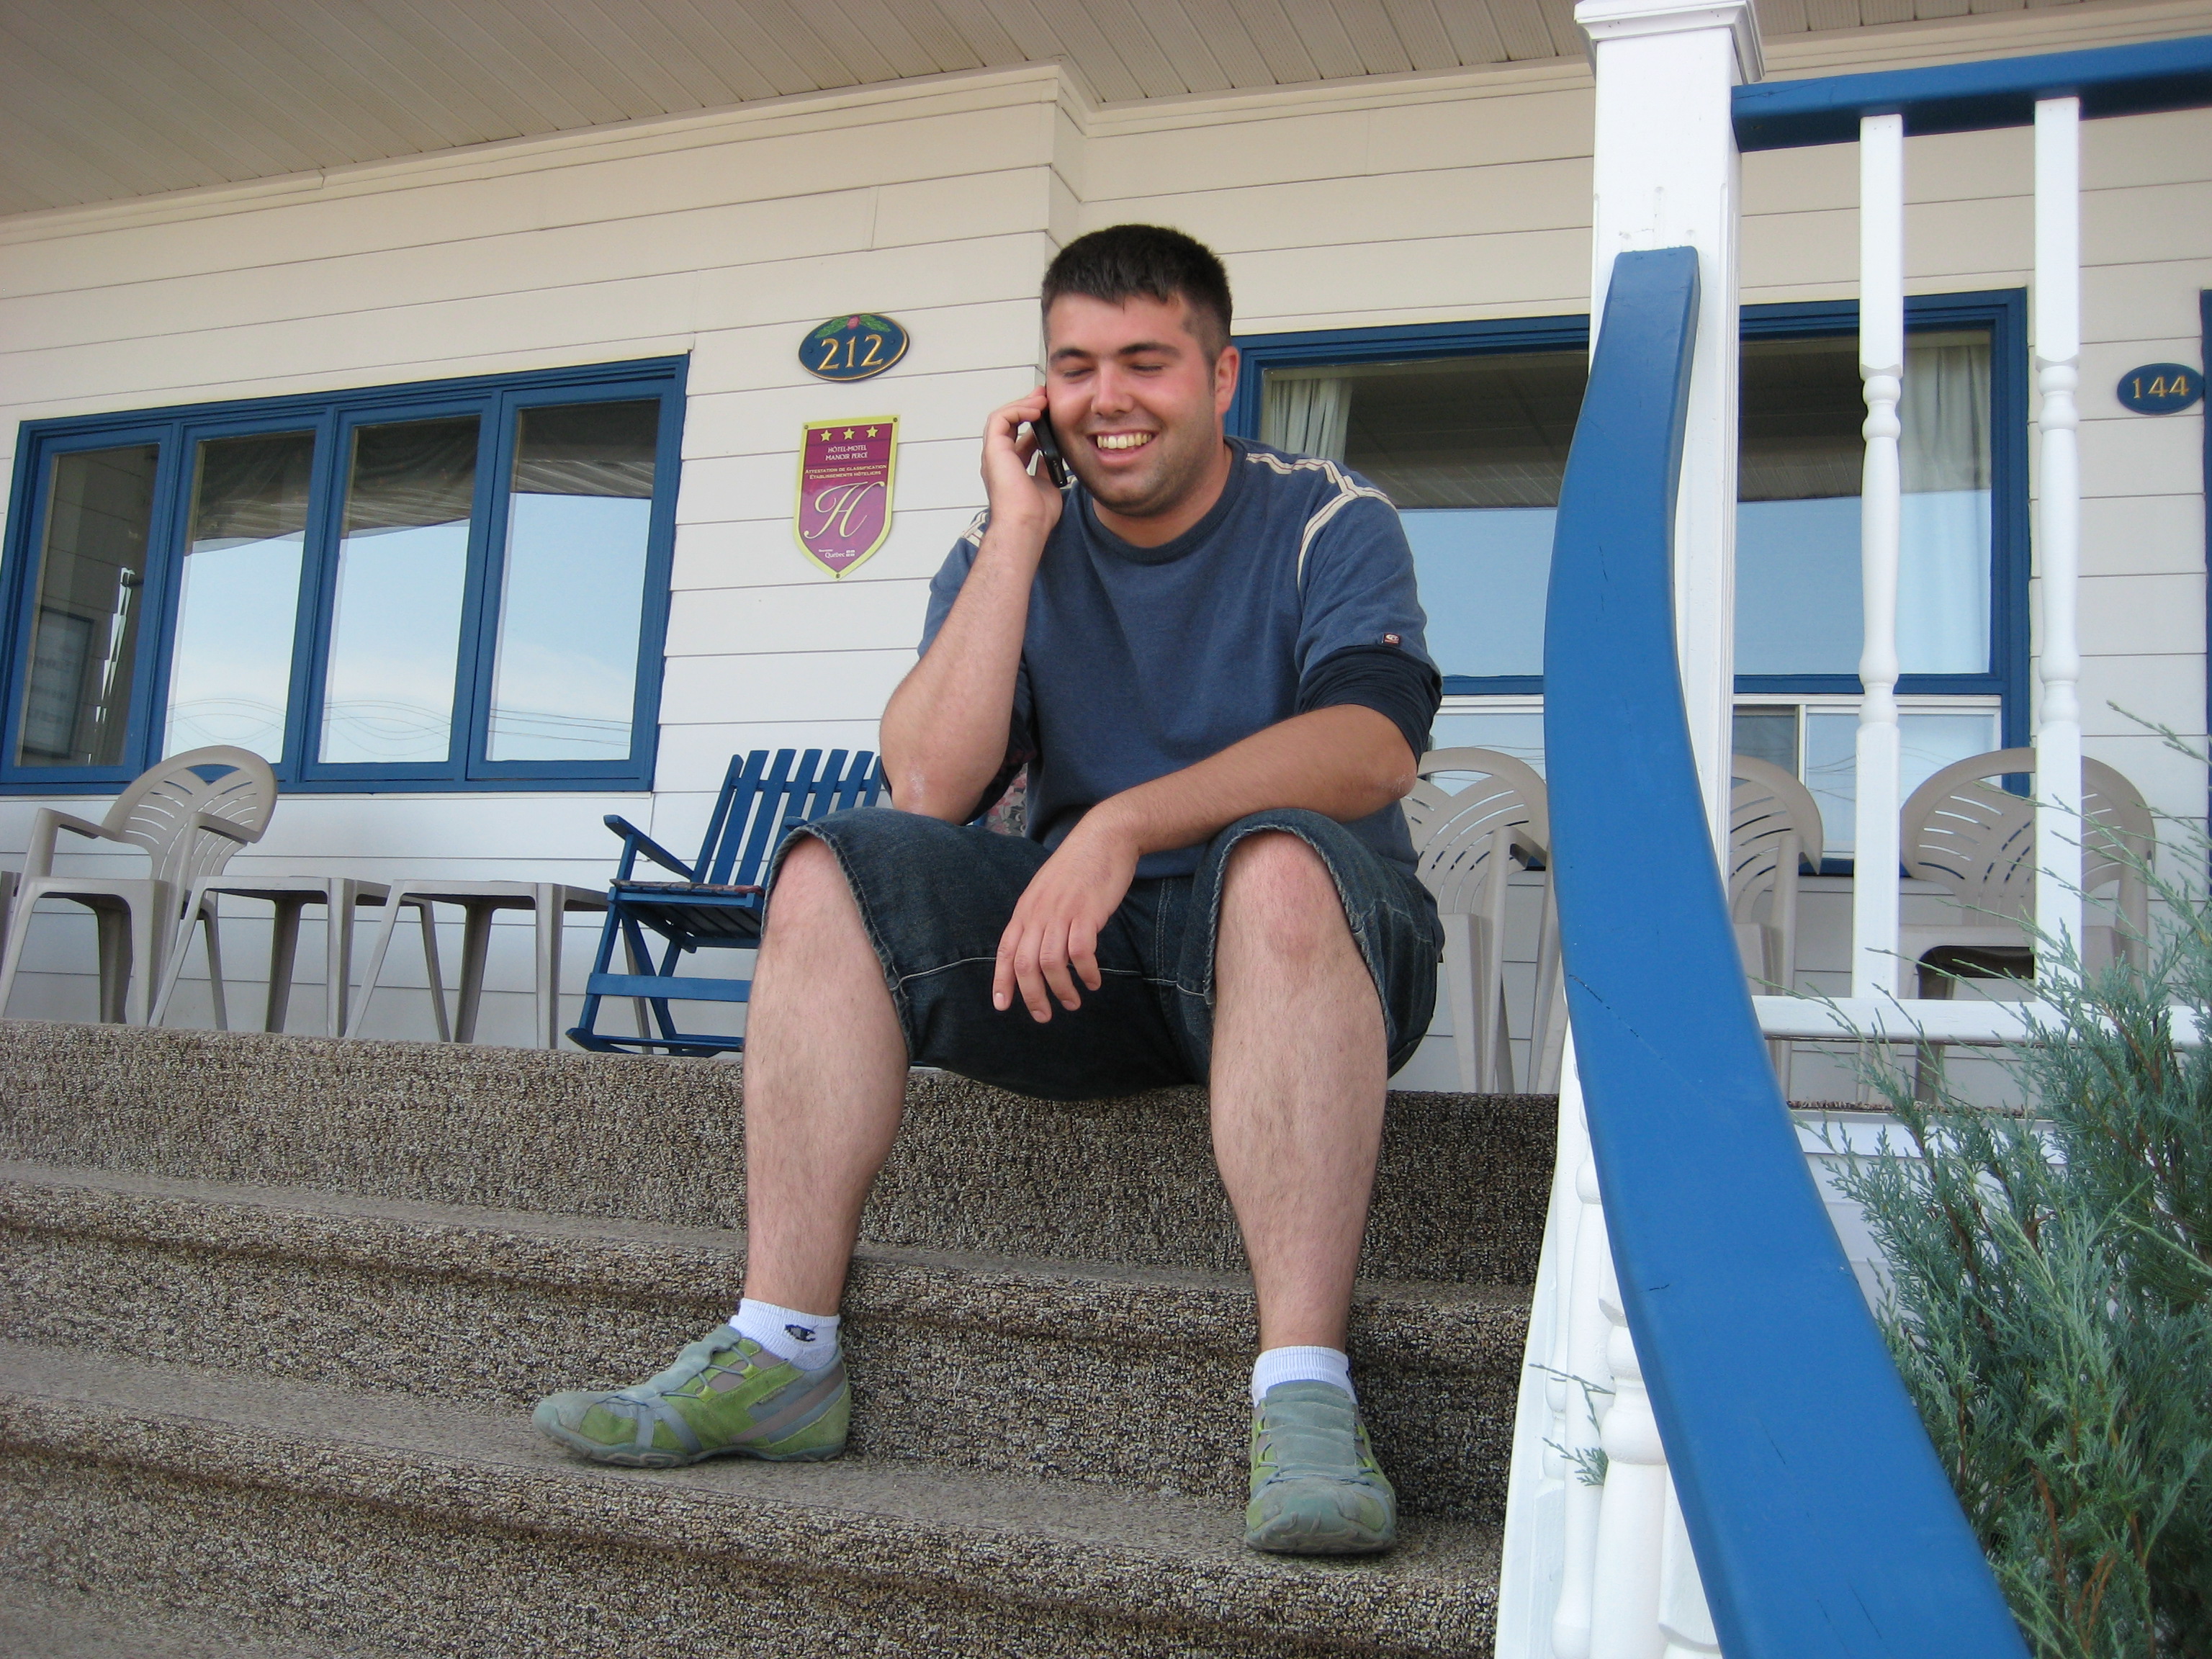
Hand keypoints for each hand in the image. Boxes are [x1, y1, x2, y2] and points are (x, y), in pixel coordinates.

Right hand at [981, 387, 1064, 544]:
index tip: (1049, 411)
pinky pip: (1000, 419)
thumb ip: (1046, 467)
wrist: (1026, 524)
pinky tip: (1036, 410)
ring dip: (1022, 405)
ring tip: (1042, 400)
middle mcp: (998, 460)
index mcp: (1010, 468)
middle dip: (1026, 406)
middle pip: (1008, 423)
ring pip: (1001, 417)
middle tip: (1044, 396)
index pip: (1019, 437)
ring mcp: (994, 454)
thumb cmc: (1036, 514)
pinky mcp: (994, 450)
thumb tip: (1055, 455)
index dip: (1033, 422)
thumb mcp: (1047, 483)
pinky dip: (1017, 410)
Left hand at [994, 813, 1139, 1021]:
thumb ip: (1038, 916)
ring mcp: (1062, 913)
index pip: (1006, 951)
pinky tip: (1094, 981)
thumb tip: (1036, 947)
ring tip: (1073, 1003)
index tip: (1002, 1006)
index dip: (1002, 981)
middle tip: (1044, 1016)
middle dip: (1032, 996)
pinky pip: (1081, 953)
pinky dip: (1086, 973)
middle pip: (1025, 965)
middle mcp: (1038, 913)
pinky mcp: (1087, 913)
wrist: (1104, 837)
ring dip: (1062, 990)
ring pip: (1051, 963)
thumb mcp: (1047, 890)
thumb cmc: (1078, 865)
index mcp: (1026, 909)